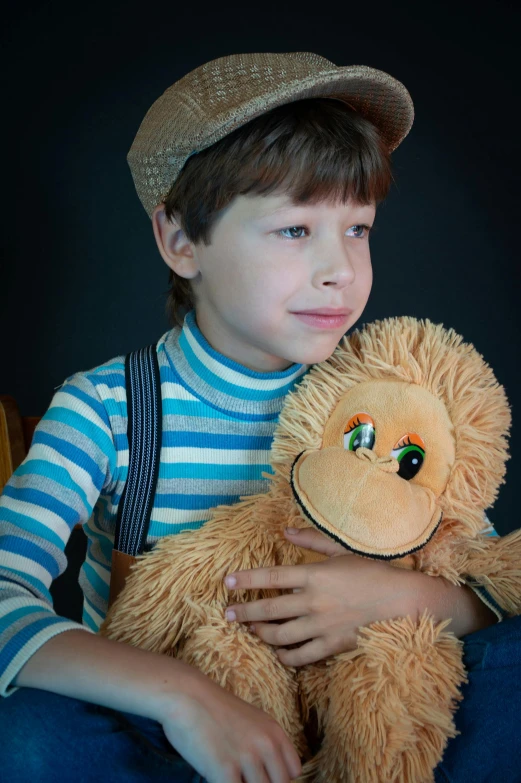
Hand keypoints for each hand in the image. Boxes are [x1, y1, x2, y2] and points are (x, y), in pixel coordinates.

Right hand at [158, 664, 301, 782]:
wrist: (185, 694)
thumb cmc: (212, 708)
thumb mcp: (250, 720)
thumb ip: (264, 743)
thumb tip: (267, 773)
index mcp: (274, 731)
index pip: (293, 772)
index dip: (277, 779)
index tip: (260, 776)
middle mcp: (266, 744)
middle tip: (241, 775)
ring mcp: (247, 757)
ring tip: (226, 772)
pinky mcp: (225, 769)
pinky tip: (216, 778)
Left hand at [224, 527, 495, 666]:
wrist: (402, 601)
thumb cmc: (372, 571)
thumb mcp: (341, 550)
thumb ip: (311, 540)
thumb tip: (285, 530)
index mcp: (314, 575)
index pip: (272, 576)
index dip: (247, 579)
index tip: (228, 581)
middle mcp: (313, 602)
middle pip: (270, 610)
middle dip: (246, 613)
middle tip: (229, 615)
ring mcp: (322, 626)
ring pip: (281, 635)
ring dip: (261, 634)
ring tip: (251, 631)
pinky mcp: (332, 645)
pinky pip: (301, 656)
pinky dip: (285, 656)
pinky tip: (277, 652)